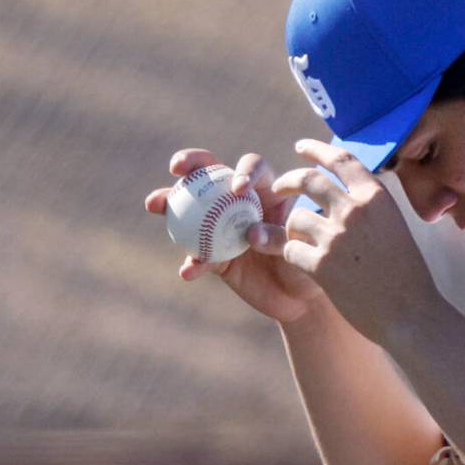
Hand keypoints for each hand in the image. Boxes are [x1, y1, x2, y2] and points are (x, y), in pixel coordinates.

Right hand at [144, 148, 325, 323]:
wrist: (302, 300)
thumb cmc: (310, 265)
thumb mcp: (304, 248)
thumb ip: (279, 236)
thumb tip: (251, 232)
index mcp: (270, 193)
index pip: (254, 168)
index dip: (245, 170)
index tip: (238, 188)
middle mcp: (242, 205)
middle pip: (213, 175)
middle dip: (192, 163)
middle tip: (175, 167)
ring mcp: (224, 230)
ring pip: (193, 211)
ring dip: (170, 204)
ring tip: (154, 204)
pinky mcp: (217, 259)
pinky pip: (198, 258)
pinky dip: (192, 264)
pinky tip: (188, 272)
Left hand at [270, 139, 443, 344]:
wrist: (412, 315)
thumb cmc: (406, 275)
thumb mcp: (394, 227)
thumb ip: (368, 208)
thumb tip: (342, 194)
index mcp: (376, 197)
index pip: (341, 160)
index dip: (317, 150)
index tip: (301, 147)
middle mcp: (355, 210)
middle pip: (308, 180)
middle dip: (287, 180)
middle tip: (278, 187)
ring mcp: (337, 237)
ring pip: (294, 219)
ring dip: (292, 230)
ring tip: (300, 242)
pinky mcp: (321, 265)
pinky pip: (290, 250)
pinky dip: (292, 256)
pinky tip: (304, 266)